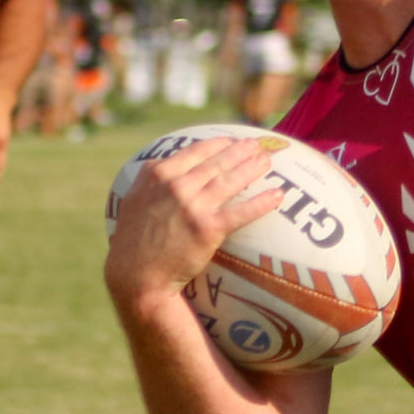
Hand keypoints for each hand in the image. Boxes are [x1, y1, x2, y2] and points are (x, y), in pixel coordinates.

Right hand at [104, 137, 281, 311]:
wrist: (136, 274)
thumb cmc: (135, 240)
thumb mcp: (135, 199)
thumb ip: (152, 181)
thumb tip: (166, 165)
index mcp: (157, 173)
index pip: (195, 151)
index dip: (219, 144)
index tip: (234, 140)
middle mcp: (175, 185)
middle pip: (217, 162)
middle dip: (241, 151)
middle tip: (259, 145)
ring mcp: (192, 205)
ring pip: (230, 181)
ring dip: (253, 168)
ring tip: (269, 161)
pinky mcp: (207, 228)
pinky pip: (241, 212)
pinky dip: (262, 202)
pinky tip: (278, 196)